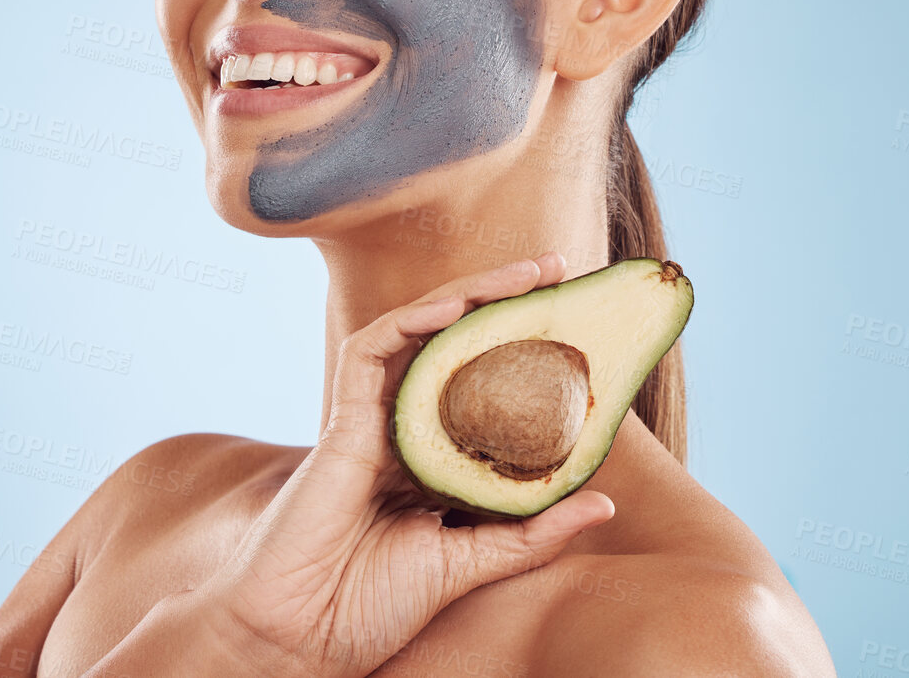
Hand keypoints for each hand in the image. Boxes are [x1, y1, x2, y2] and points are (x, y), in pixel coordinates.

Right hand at [193, 252, 616, 677]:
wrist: (302, 635)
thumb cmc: (370, 608)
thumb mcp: (473, 565)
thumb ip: (531, 532)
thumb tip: (605, 503)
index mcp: (432, 461)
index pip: (483, 386)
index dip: (524, 351)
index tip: (577, 328)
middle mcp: (402, 431)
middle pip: (453, 348)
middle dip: (503, 302)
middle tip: (557, 272)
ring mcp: (370, 423)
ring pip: (416, 335)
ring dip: (467, 296)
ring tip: (525, 275)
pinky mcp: (341, 424)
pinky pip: (369, 352)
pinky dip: (410, 322)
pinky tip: (453, 307)